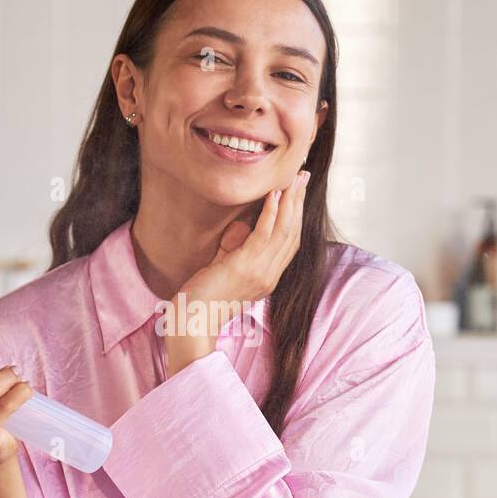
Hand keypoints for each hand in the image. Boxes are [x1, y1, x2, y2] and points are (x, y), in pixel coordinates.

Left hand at [164, 169, 308, 374]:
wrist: (193, 321)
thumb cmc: (202, 299)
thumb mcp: (223, 269)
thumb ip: (233, 249)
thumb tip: (240, 227)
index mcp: (267, 277)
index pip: (290, 242)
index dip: (297, 215)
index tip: (298, 192)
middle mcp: (269, 275)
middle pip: (293, 233)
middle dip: (299, 202)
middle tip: (303, 176)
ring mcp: (260, 272)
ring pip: (284, 231)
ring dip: (290, 202)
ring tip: (292, 179)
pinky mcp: (245, 267)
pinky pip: (264, 235)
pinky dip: (271, 213)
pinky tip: (273, 195)